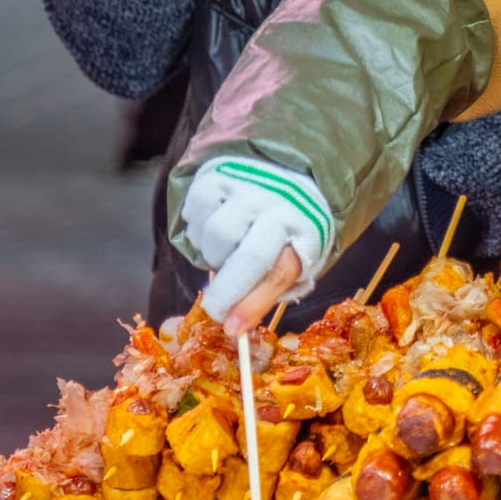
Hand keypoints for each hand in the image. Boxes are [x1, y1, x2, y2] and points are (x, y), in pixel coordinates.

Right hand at [177, 157, 332, 332]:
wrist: (288, 171)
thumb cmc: (290, 225)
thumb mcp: (296, 256)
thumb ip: (273, 286)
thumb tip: (237, 323)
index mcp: (305, 229)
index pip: (279, 271)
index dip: (253, 304)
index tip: (232, 328)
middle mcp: (278, 205)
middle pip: (245, 256)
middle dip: (226, 291)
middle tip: (216, 307)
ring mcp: (248, 186)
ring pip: (216, 236)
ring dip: (213, 254)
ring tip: (226, 251)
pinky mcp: (219, 173)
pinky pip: (195, 210)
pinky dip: (197, 227)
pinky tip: (212, 226)